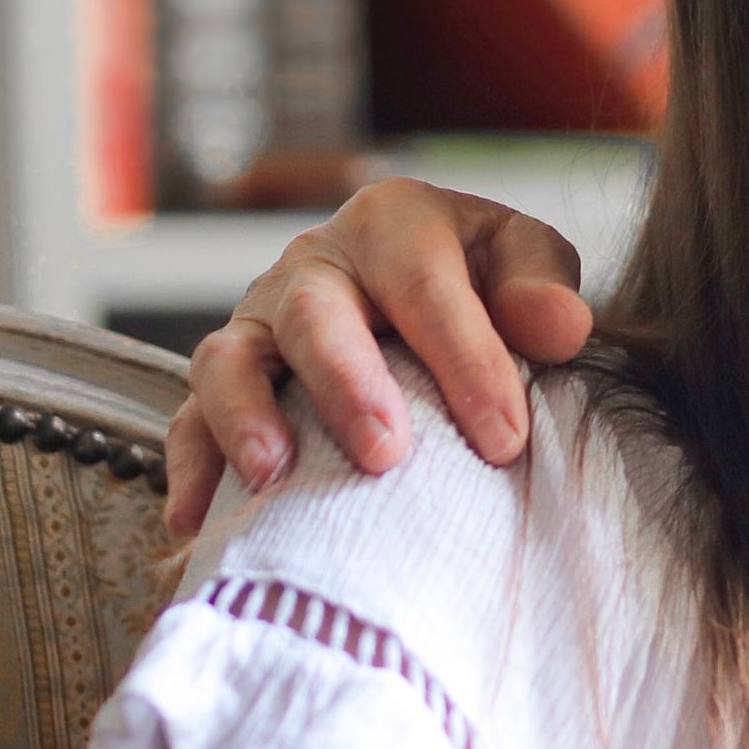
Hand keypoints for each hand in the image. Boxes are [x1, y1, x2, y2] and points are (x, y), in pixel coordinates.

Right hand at [164, 180, 601, 535]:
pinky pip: (190, 419)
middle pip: (314, 316)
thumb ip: (540, 286)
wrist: (416, 287)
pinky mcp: (227, 379)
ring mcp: (259, 323)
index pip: (426, 288)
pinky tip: (199, 524)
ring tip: (272, 475)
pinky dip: (191, 468)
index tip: (504, 441)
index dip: (465, 363)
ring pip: (229, 360)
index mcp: (392, 224)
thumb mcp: (519, 260)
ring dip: (245, 418)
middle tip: (383, 454)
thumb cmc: (477, 281)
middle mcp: (313, 266)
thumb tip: (558, 327)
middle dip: (346, 385)